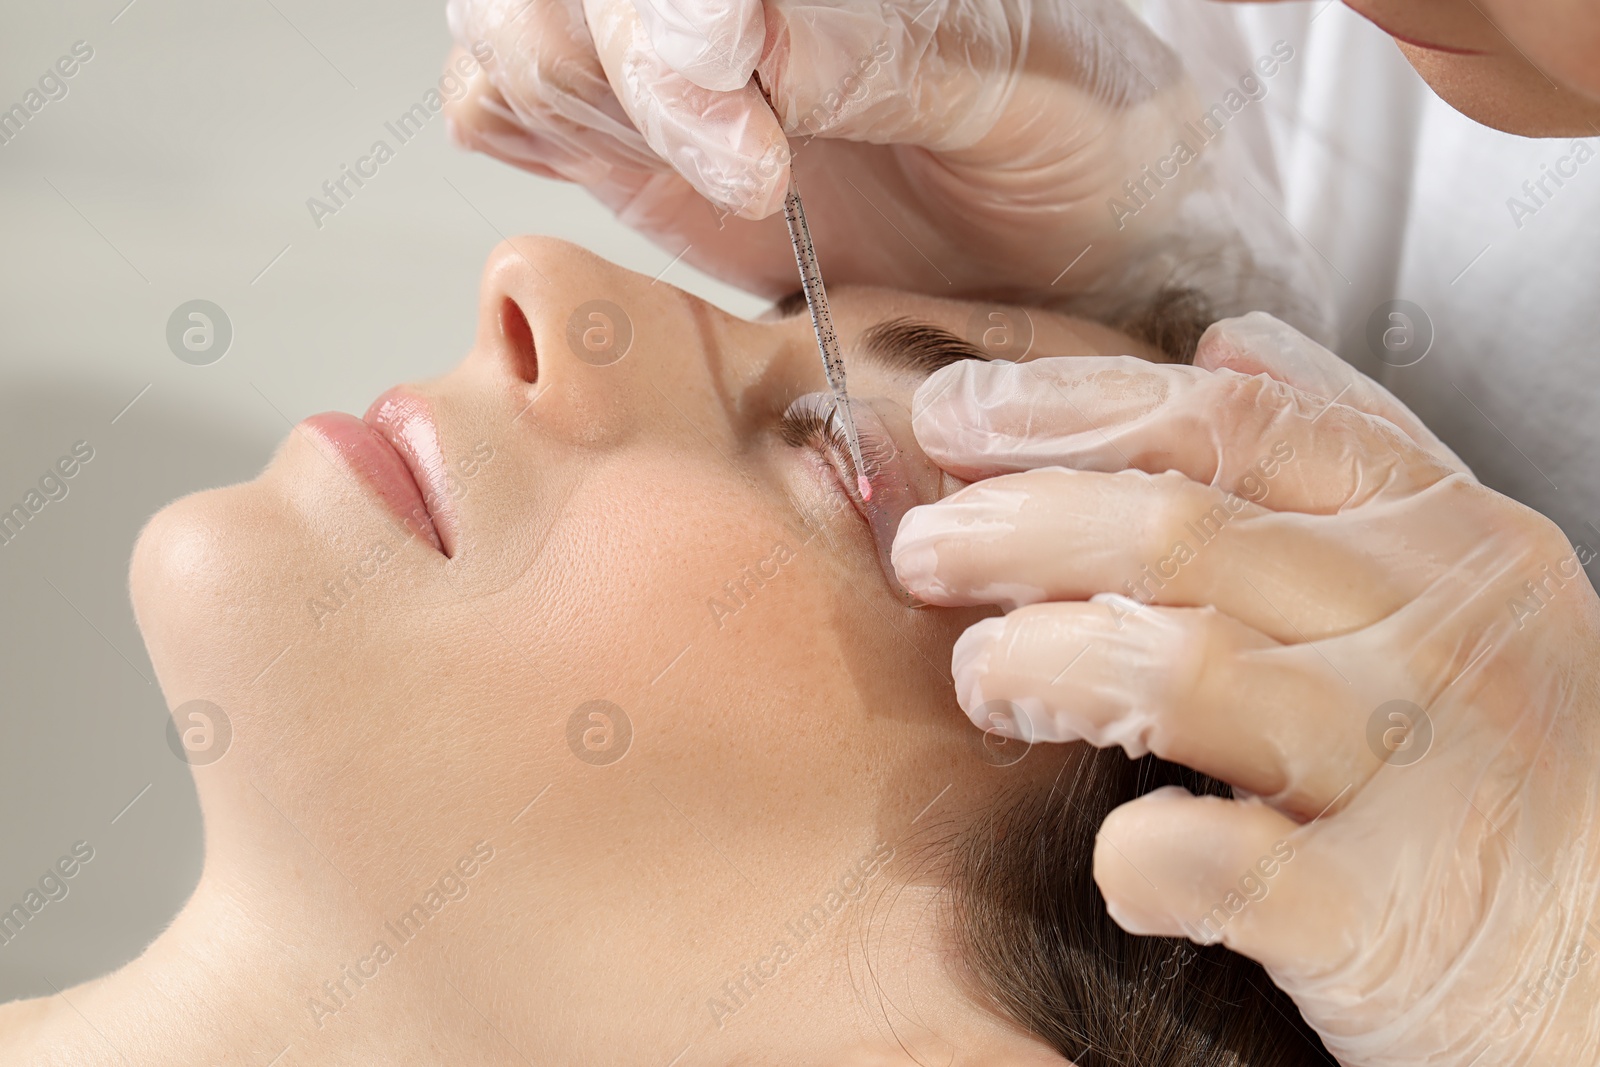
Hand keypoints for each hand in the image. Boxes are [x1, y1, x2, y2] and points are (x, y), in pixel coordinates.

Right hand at [443, 0, 1313, 320]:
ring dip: (582, 117)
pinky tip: (653, 171)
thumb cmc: (1073, 154)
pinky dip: (533, 137)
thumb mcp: (1034, 105)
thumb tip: (748, 39)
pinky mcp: (617, 113)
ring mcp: (660, 42)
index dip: (676, 57)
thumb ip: (894, 59)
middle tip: (752, 184)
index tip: (753, 166)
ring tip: (728, 178)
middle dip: (622, 89)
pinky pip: (491, 96)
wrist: (1052, 232)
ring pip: (504, 29)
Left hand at [891, 312, 1599, 1065]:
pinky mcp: (1390, 912)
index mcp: (1438, 536)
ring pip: (1178, 668)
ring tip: (984, 677)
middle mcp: (1432, 630)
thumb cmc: (1505, 770)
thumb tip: (1225, 344)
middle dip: (1017, 528)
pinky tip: (1112, 852)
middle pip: (1176, 534)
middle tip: (924, 553)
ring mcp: (1417, 767)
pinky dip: (1144, 850)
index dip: (1066, 411)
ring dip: (1045, 662)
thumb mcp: (1461, 579)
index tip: (951, 417)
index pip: (1226, 430)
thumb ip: (1348, 452)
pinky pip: (1227, 859)